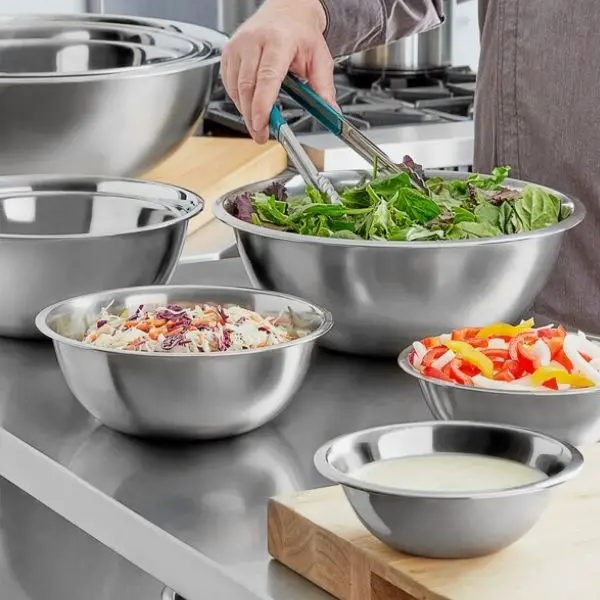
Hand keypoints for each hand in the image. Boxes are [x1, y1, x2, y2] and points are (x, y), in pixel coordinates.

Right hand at [221, 0, 335, 143]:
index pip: (267, 77)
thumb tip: (330, 112)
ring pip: (236, 88)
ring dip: (245, 110)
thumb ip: (324, 87)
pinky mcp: (228, 53)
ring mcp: (238, 46)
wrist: (287, 12)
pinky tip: (249, 104)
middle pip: (247, 87)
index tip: (262, 124)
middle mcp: (254, 41)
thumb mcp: (320, 58)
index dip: (262, 105)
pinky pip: (229, 84)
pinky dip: (238, 99)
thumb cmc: (301, 34)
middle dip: (252, 116)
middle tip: (261, 134)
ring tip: (258, 121)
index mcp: (279, 41)